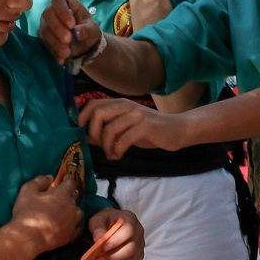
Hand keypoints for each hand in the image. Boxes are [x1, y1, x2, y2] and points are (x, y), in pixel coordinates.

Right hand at [11, 174, 84, 252]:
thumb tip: (49, 177)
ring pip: (78, 212)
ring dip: (72, 210)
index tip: (65, 179)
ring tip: (64, 211)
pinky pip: (77, 227)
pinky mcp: (71, 235)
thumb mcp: (28, 191)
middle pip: (74, 197)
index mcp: (62, 194)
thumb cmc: (27, 213)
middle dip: (68, 195)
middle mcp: (71, 207)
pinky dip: (73, 224)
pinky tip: (67, 224)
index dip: (67, 180)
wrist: (29, 238)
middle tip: (59, 196)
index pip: (70, 183)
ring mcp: (73, 222)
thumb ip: (39, 181)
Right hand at [39, 0, 101, 64]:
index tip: (71, 24)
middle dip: (57, 28)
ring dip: (55, 42)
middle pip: (48, 14)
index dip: (62, 11)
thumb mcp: (92, 29)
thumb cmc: (88, 30)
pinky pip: (45, 43)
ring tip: (67, 53)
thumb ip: (86, 29)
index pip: (58, 0)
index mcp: (66, 2)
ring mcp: (46, 23)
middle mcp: (52, 10)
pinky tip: (62, 59)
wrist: (84, 45)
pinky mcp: (44, 37)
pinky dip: (54, 51)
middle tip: (68, 40)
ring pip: (44, 30)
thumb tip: (77, 33)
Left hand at [79, 97, 194, 159]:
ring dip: (106, 146)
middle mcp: (126, 105)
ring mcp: (136, 115)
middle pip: (98, 114)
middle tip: (98, 145)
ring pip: (110, 129)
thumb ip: (110, 129)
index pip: (93, 104)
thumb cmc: (150, 131)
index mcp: (120, 103)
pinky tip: (119, 156)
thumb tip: (89, 137)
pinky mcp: (145, 127)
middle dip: (93, 133)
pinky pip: (124, 139)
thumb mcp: (127, 127)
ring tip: (111, 154)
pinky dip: (118, 150)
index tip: (82, 133)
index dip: (83, 117)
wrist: (177, 130)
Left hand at [86, 208, 145, 259]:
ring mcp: (140, 248)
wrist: (111, 226)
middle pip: (131, 250)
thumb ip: (98, 228)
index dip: (116, 241)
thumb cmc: (105, 222)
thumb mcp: (98, 220)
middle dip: (112, 259)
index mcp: (130, 220)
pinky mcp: (138, 259)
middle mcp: (139, 234)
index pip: (128, 231)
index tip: (102, 248)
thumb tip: (98, 239)